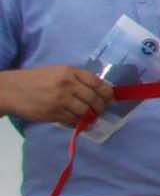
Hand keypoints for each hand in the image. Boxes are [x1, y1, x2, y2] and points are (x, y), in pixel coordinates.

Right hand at [0, 65, 114, 125]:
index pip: (98, 83)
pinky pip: (73, 120)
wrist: (12, 90)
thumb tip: (99, 91)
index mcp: (70, 72)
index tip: (110, 98)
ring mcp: (61, 100)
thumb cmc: (37, 80)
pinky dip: (80, 123)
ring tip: (91, 118)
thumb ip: (78, 79)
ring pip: (86, 112)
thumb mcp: (58, 72)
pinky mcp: (54, 113)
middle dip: (101, 107)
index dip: (107, 93)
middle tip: (101, 110)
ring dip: (92, 117)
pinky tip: (81, 122)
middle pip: (95, 99)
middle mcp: (68, 85)